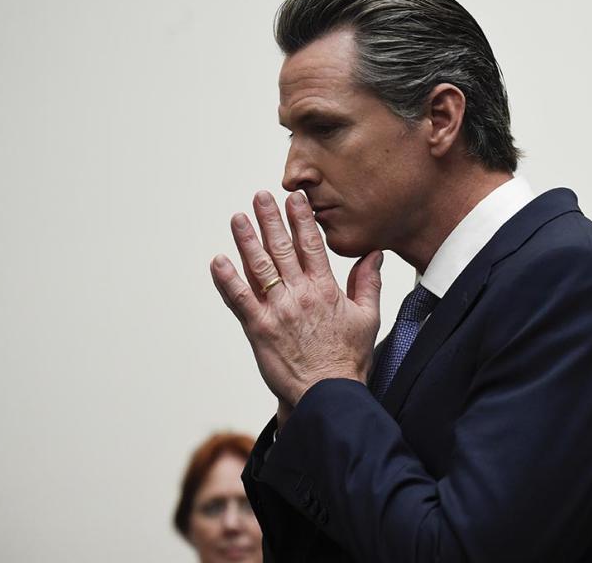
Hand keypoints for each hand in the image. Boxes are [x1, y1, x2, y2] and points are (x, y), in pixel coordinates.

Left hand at [210, 190, 382, 408]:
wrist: (328, 394)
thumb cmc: (348, 358)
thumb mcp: (368, 317)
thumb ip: (369, 283)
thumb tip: (373, 254)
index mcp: (326, 290)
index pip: (312, 246)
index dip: (302, 219)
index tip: (294, 198)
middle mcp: (301, 296)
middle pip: (283, 250)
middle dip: (271, 220)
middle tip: (261, 197)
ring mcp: (278, 312)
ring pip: (259, 269)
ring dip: (247, 241)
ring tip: (238, 219)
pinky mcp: (259, 329)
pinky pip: (240, 300)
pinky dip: (227, 280)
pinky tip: (218, 261)